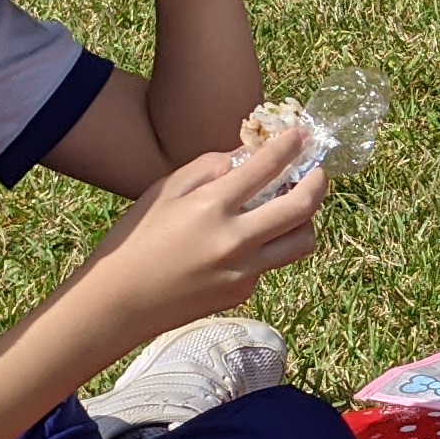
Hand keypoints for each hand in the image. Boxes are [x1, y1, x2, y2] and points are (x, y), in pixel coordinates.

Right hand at [82, 122, 325, 331]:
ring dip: (306, 220)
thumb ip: (208, 168)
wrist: (120, 302)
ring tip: (292, 207)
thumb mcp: (164, 191)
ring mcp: (244, 269)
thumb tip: (246, 155)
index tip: (303, 136)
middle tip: (317, 171)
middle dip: (319, 182)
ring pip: (302, 241)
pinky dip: (270, 244)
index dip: (291, 146)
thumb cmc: (136, 240)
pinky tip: (249, 238)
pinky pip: (272, 262)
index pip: (268, 167)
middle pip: (302, 207)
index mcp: (212, 206)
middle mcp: (235, 238)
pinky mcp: (244, 291)